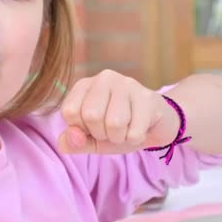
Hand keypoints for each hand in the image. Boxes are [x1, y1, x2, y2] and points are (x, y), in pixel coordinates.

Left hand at [58, 70, 179, 154]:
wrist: (156, 125)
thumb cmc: (118, 129)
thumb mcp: (91, 139)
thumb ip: (74, 142)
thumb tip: (65, 142)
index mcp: (84, 85)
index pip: (70, 111)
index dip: (80, 128)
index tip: (92, 127)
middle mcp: (104, 78)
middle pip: (91, 116)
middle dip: (101, 133)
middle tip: (111, 129)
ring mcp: (128, 84)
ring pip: (114, 123)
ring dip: (119, 137)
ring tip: (126, 129)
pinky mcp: (148, 97)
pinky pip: (134, 132)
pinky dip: (134, 139)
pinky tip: (139, 128)